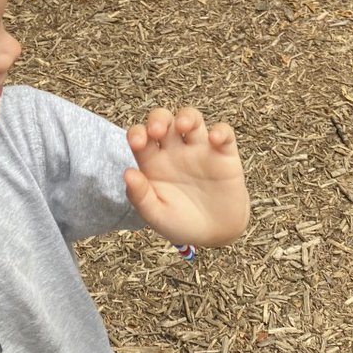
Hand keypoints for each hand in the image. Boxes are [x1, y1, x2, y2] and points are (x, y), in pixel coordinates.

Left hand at [124, 107, 249, 245]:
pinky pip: (224, 134)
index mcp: (153, 161)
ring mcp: (199, 150)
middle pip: (164, 119)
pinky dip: (222, 131)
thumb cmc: (180, 223)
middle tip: (157, 131)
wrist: (215, 235)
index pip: (140, 136)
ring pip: (192, 118)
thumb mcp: (156, 215)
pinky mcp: (224, 154)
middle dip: (158, 118)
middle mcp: (175, 150)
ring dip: (187, 116)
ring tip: (183, 127)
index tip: (137, 143)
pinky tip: (215, 139)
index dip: (137, 133)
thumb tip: (127, 173)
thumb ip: (140, 196)